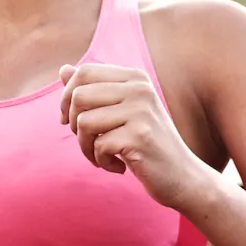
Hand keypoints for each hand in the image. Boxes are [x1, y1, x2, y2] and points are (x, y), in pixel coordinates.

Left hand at [59, 63, 207, 209]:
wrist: (182, 176)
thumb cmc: (146, 143)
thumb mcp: (120, 112)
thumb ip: (93, 90)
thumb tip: (63, 69)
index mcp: (135, 77)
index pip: (84, 72)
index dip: (66, 97)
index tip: (69, 120)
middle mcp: (140, 89)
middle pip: (78, 96)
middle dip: (73, 124)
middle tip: (89, 141)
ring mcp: (141, 111)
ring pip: (83, 122)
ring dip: (85, 147)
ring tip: (103, 156)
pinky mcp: (140, 137)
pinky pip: (97, 146)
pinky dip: (101, 161)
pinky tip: (119, 166)